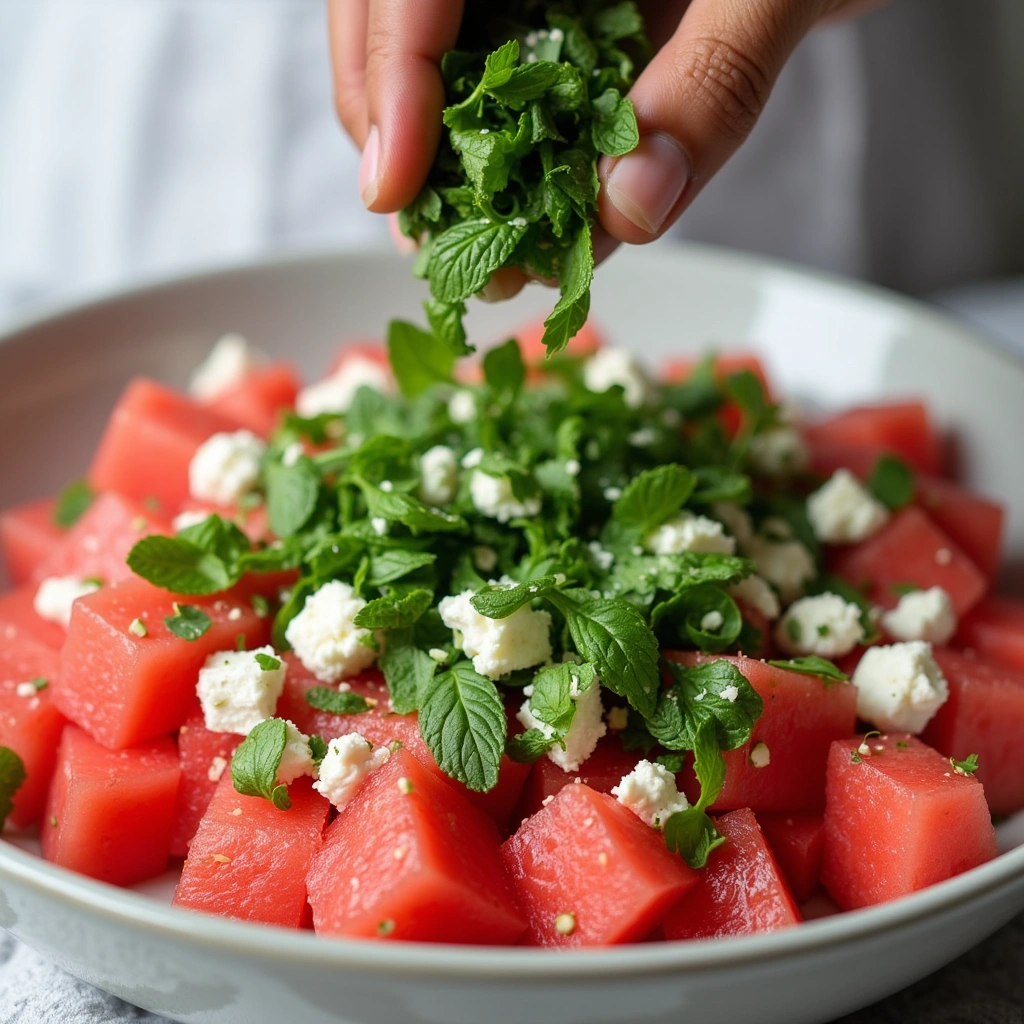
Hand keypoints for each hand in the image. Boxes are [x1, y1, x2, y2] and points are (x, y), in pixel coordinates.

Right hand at [328, 0, 882, 297]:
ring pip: (437, 63)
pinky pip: (506, 88)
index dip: (391, 81)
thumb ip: (711, 85)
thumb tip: (632, 206)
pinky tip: (532, 228)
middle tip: (430, 243)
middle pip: (387, 23)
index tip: (395, 190)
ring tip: (483, 256)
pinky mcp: (557, 20)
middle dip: (397, 138)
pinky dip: (511, 165)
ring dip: (447, 168)